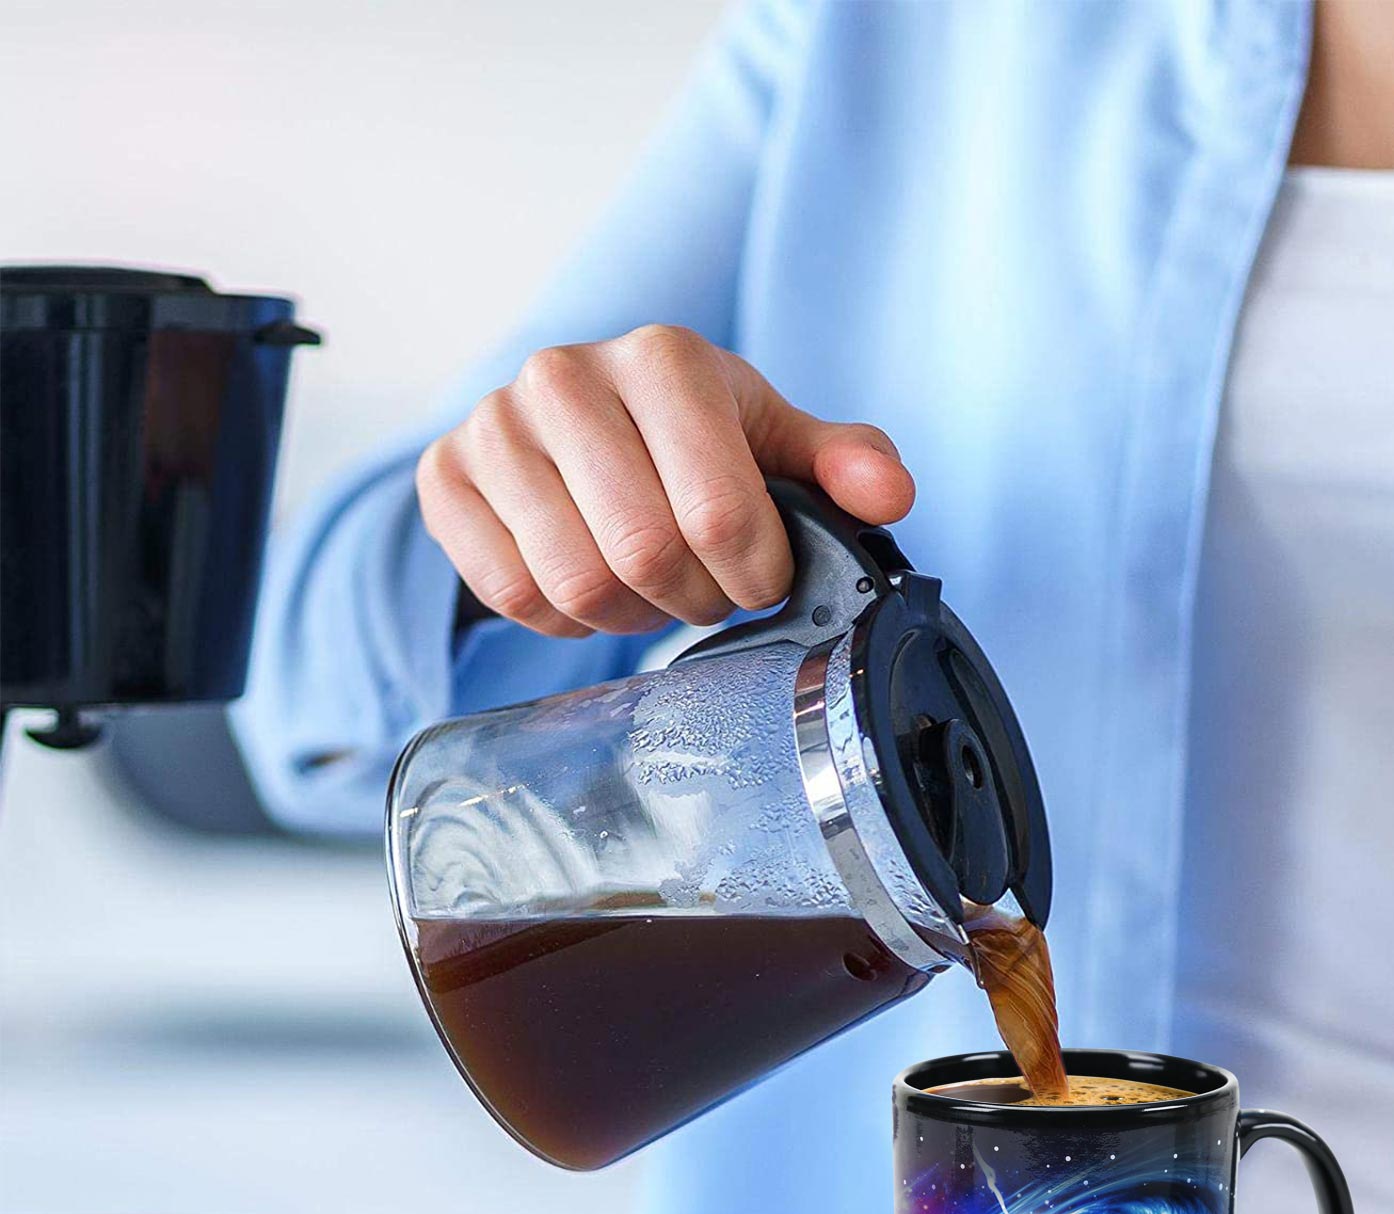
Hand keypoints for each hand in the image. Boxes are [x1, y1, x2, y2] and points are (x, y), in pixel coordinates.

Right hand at [416, 325, 914, 635]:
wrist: (574, 425)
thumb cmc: (688, 438)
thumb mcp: (773, 439)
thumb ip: (843, 464)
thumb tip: (890, 497)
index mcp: (662, 358)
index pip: (720, 512)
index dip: (751, 575)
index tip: (756, 577)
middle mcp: (564, 376)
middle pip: (644, 553)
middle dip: (692, 599)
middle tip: (703, 593)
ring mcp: (493, 425)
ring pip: (574, 582)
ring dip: (627, 614)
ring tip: (647, 588)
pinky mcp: (444, 478)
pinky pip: (511, 596)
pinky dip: (563, 618)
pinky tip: (587, 584)